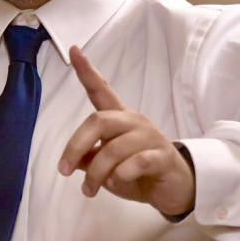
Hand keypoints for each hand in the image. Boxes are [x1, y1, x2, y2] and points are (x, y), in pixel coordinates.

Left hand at [58, 46, 194, 216]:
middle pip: (99, 120)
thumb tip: (70, 160)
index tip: (73, 50)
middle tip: (63, 170)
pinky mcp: (162, 156)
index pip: (101, 90)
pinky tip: (117, 183)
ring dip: (96, 173)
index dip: (87, 71)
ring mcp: (149, 137)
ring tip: (89, 190)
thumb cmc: (138, 174)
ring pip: (113, 148)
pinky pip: (136, 162)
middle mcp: (134, 122)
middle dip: (76, 145)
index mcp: (119, 119)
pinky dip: (121, 175)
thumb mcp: (107, 167)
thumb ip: (89, 159)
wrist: (175, 189)